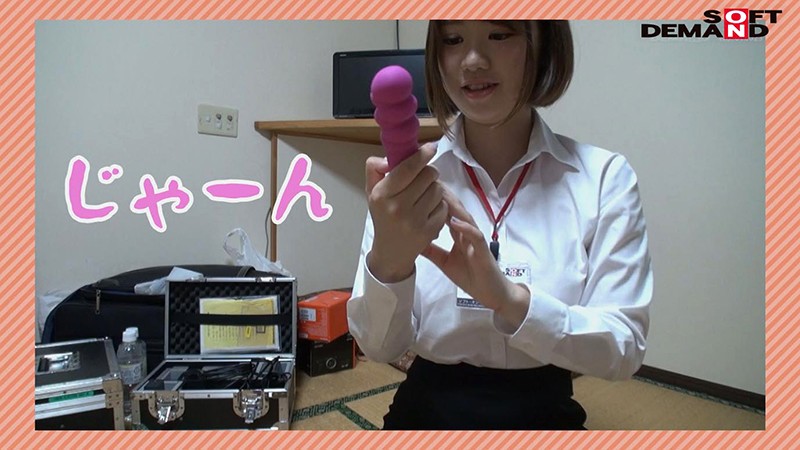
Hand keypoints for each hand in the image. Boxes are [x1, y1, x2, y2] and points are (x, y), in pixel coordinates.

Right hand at [365, 143, 448, 282]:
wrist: (391, 253)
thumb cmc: (383, 216)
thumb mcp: (372, 192)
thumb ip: (375, 169)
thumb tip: (391, 157)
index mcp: (382, 195)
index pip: (408, 168)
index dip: (422, 154)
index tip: (430, 147)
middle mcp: (398, 207)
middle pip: (428, 175)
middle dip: (429, 173)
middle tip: (423, 180)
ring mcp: (415, 220)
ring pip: (438, 189)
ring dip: (434, 190)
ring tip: (424, 198)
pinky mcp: (429, 230)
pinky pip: (443, 206)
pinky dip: (439, 206)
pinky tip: (428, 211)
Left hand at [422, 190, 529, 325]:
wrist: (492, 292)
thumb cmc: (471, 275)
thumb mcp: (444, 262)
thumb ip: (431, 250)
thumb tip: (412, 240)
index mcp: (458, 232)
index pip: (445, 210)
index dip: (432, 198)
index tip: (416, 188)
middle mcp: (467, 231)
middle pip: (454, 208)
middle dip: (441, 194)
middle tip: (425, 180)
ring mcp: (475, 239)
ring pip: (464, 216)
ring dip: (452, 204)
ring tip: (438, 191)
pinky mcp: (482, 250)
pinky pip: (474, 235)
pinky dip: (464, 227)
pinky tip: (453, 221)